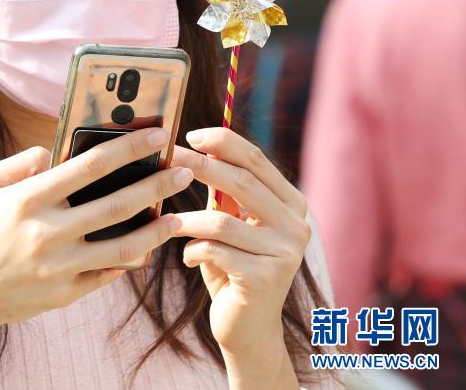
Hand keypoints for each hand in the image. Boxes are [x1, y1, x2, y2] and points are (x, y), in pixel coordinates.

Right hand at [0, 126, 192, 330]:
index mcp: (31, 197)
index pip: (91, 165)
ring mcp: (60, 266)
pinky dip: (131, 258)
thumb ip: (21, 161)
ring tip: (179, 215)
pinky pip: (108, 272)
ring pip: (123, 245)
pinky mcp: (66, 292)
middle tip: (184, 170)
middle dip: (157, 184)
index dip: (129, 147)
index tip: (157, 135)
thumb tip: (55, 152)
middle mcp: (49, 231)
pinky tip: (149, 245)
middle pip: (118, 203)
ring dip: (157, 229)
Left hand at [170, 127, 310, 359]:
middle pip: (241, 182)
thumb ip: (223, 190)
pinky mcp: (265, 279)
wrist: (248, 329)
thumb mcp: (231, 223)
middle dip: (200, 167)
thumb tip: (194, 146)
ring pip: (222, 220)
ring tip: (169, 224)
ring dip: (188, 220)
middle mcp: (296, 225)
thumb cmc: (233, 267)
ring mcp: (285, 253)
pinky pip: (215, 251)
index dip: (222, 142)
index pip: (256, 159)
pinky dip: (193, 250)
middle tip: (169, 159)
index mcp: (291, 203)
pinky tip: (188, 258)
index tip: (190, 135)